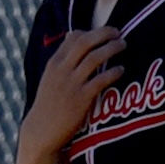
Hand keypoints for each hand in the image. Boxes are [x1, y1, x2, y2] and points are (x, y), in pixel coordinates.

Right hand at [19, 27, 125, 156]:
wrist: (41, 132)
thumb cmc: (48, 106)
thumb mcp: (49, 79)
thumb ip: (62, 62)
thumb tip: (72, 41)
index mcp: (54, 64)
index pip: (73, 37)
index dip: (91, 31)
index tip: (104, 33)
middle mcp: (62, 70)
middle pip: (85, 42)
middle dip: (104, 33)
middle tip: (118, 33)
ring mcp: (71, 84)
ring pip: (95, 57)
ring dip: (112, 48)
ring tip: (123, 45)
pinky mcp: (81, 99)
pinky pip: (101, 80)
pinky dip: (114, 72)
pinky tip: (121, 70)